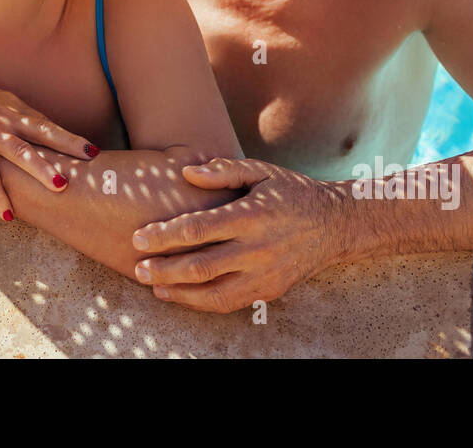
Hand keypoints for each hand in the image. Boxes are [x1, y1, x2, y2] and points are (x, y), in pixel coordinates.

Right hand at [0, 78, 96, 220]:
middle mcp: (5, 118)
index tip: (88, 150)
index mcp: (11, 107)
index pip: (45, 124)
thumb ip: (9, 113)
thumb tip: (30, 124)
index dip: (67, 138)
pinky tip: (9, 216)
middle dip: (69, 144)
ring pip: (21, 153)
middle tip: (93, 156)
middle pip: (43, 132)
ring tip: (62, 187)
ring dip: (42, 170)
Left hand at [130, 157, 341, 313]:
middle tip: (138, 268)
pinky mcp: (270, 291)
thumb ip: (223, 170)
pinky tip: (181, 295)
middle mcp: (257, 249)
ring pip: (213, 293)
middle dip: (164, 269)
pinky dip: (202, 303)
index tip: (138, 237)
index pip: (198, 229)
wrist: (334, 224)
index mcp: (250, 216)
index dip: (164, 235)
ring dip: (179, 292)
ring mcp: (264, 274)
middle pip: (201, 266)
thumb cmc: (290, 192)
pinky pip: (230, 303)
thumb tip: (187, 172)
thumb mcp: (261, 171)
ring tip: (153, 286)